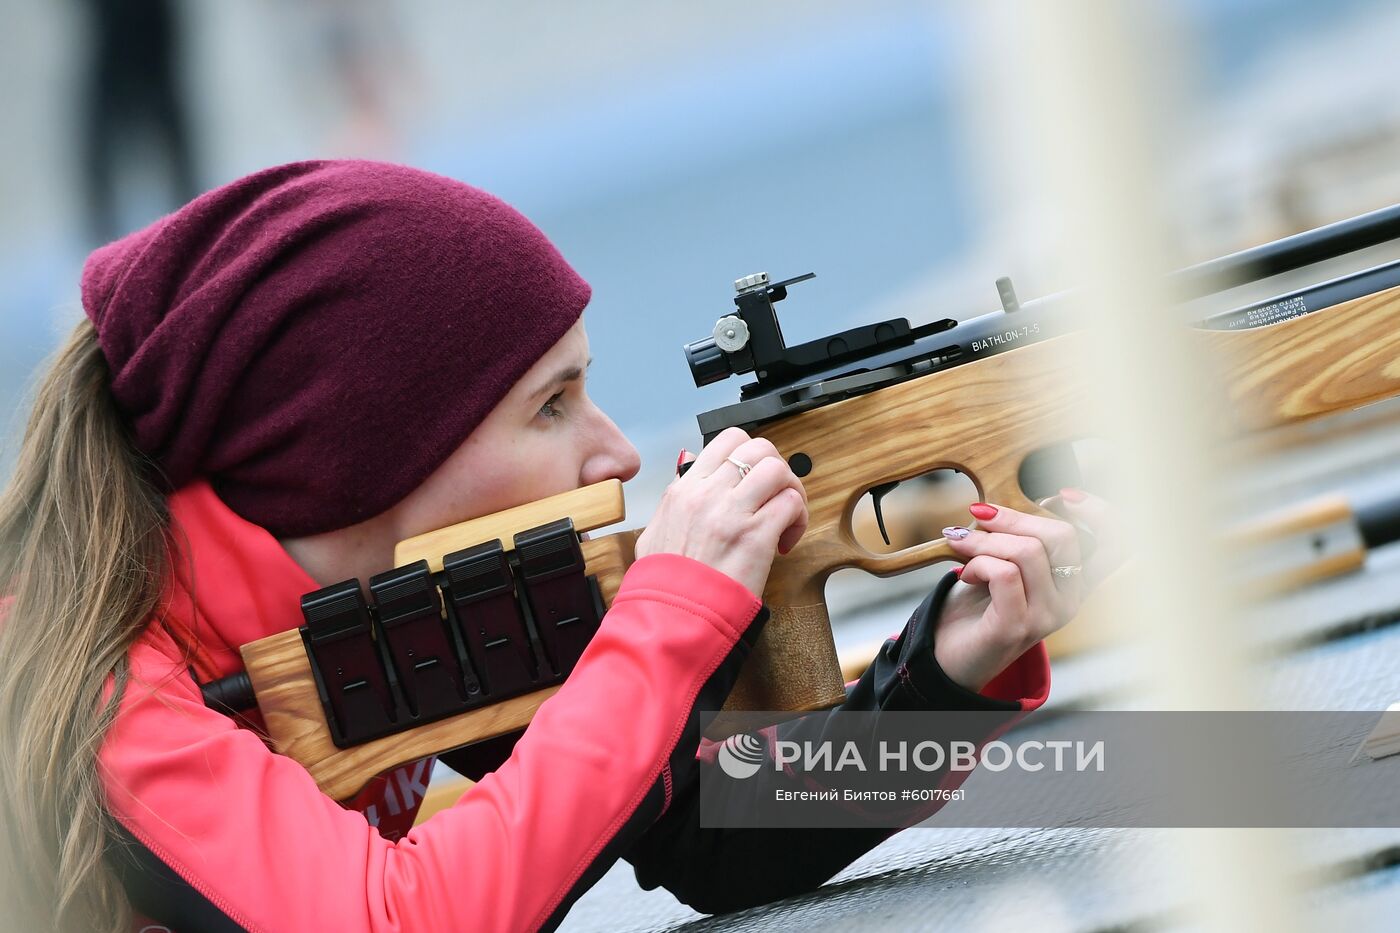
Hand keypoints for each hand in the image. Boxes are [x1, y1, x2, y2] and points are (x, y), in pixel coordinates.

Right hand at [634, 427, 808, 597]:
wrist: (674, 615)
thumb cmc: (664, 583)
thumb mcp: (655, 530)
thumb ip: (674, 494)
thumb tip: (687, 461)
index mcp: (685, 489)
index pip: (727, 441)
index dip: (750, 454)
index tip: (754, 479)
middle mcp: (709, 493)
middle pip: (759, 448)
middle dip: (776, 468)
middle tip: (776, 496)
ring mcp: (733, 512)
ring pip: (778, 469)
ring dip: (791, 490)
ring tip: (785, 518)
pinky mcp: (756, 535)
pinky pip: (791, 503)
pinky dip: (797, 519)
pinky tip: (785, 540)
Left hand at [933, 490, 1123, 691]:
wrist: (951, 655)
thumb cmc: (979, 605)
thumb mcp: (1004, 563)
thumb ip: (1017, 537)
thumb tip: (999, 506)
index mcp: (1074, 582)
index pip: (1116, 545)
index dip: (1101, 513)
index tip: (1063, 496)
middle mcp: (1071, 600)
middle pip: (1062, 535)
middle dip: (1013, 517)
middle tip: (977, 516)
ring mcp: (1048, 616)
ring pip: (1028, 550)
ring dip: (985, 540)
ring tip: (962, 546)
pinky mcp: (1018, 626)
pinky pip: (1004, 573)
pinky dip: (978, 562)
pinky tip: (965, 574)